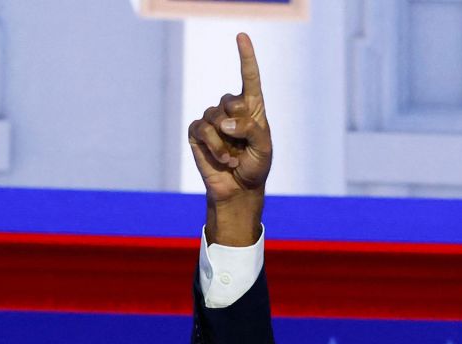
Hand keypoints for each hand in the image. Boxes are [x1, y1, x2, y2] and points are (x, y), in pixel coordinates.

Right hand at [188, 32, 270, 243]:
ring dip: (227, 144)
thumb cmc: (255, 166)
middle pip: (231, 102)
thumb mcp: (263, 148)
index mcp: (252, 108)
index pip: (249, 78)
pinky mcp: (197, 131)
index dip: (246, 56)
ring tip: (234, 159)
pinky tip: (224, 160)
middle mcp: (231, 109)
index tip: (242, 36)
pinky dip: (215, 148)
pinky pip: (203, 130)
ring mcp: (212, 119)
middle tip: (244, 147)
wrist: (239, 189)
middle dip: (239, 126)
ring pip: (216, 119)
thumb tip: (224, 122)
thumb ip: (251, 129)